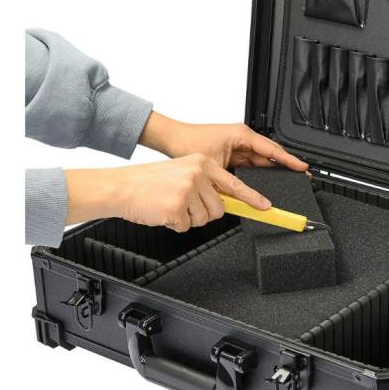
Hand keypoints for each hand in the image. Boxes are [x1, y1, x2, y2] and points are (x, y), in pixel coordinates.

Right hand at [64, 154, 270, 231]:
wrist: (120, 186)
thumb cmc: (148, 182)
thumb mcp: (182, 173)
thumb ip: (205, 183)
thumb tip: (227, 201)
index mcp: (201, 163)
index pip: (234, 184)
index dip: (253, 198)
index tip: (267, 207)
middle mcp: (197, 174)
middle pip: (219, 208)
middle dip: (204, 213)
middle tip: (184, 205)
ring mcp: (187, 191)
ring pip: (204, 219)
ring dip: (188, 218)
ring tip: (170, 205)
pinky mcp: (176, 207)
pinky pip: (186, 226)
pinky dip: (174, 224)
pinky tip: (163, 211)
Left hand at [139, 112, 308, 172]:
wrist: (172, 139)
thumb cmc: (189, 143)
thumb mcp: (214, 166)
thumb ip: (230, 183)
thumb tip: (243, 199)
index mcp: (242, 135)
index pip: (272, 149)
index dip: (289, 160)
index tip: (302, 167)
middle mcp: (243, 138)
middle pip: (270, 155)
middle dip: (285, 166)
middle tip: (300, 176)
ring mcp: (238, 145)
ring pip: (261, 160)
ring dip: (272, 170)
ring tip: (286, 180)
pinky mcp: (234, 152)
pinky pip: (251, 163)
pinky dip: (259, 172)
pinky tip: (265, 182)